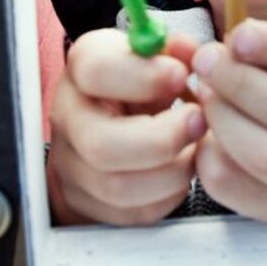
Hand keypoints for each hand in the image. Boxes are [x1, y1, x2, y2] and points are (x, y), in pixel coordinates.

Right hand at [47, 29, 205, 225]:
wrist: (114, 126)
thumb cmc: (140, 85)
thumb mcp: (156, 58)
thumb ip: (177, 51)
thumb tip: (193, 52)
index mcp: (83, 68)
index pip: (96, 71)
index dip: (144, 76)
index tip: (181, 75)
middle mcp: (69, 117)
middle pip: (101, 144)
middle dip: (162, 139)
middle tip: (197, 122)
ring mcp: (71, 166)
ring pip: (118, 187)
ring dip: (171, 171)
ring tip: (194, 149)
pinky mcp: (89, 204)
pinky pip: (133, 214)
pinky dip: (168, 195)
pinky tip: (180, 171)